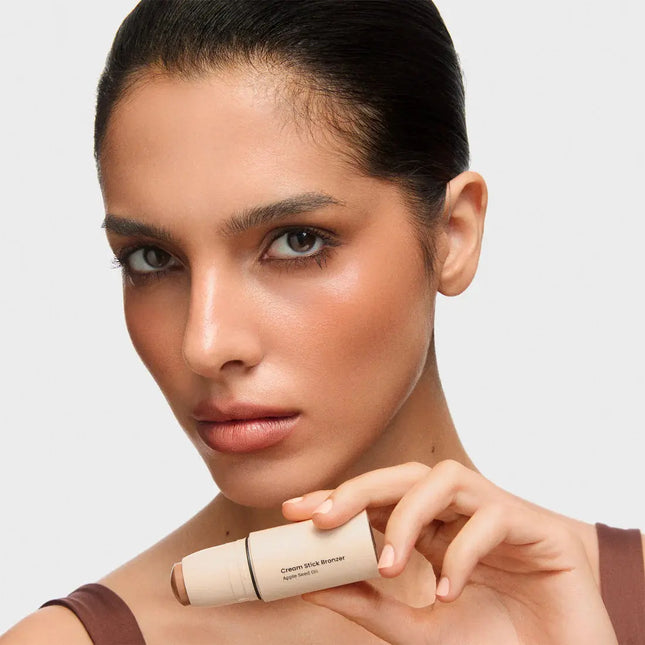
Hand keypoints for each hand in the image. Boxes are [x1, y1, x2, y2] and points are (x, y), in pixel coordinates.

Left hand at [282, 460, 616, 644]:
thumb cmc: (497, 636)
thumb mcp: (420, 626)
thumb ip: (372, 604)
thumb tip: (314, 587)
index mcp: (433, 528)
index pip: (381, 498)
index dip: (338, 498)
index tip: (294, 511)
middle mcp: (460, 511)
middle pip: (406, 474)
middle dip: (360, 490)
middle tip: (320, 517)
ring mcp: (496, 510)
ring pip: (445, 479)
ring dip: (409, 516)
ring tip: (392, 565)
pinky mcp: (533, 524)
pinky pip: (490, 518)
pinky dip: (462, 553)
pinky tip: (448, 592)